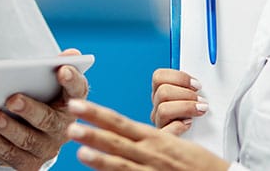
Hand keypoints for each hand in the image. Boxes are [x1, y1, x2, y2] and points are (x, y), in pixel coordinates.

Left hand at [0, 48, 90, 169]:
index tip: (62, 69)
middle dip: (30, 109)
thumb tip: (72, 52)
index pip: (78, 91)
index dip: (72, 80)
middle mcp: (64, 128)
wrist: (33, 131)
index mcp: (71, 103)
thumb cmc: (40, 98)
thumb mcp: (49, 82)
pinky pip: (15, 157)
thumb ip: (56, 66)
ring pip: (30, 141)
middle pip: (49, 120)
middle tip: (12, 99)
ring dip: (11, 129)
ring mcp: (48, 148)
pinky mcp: (31, 163)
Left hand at [66, 99, 228, 170]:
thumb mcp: (174, 144)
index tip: (79, 105)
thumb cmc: (199, 163)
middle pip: (117, 140)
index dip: (98, 113)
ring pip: (121, 163)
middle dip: (92, 131)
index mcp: (154, 138)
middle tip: (70, 122)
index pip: (120, 122)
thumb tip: (128, 132)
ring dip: (99, 157)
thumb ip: (150, 138)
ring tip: (79, 150)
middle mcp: (151, 153)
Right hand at [150, 68, 206, 134]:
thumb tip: (202, 82)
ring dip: (186, 108)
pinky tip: (188, 124)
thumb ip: (193, 87)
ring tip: (200, 110)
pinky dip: (179, 126)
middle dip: (186, 94)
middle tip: (200, 99)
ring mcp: (159, 123)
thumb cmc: (199, 118)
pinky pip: (166, 131)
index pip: (159, 77)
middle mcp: (157, 107)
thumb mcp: (196, 98)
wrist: (202, 141)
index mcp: (162, 93)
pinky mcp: (163, 138)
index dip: (179, 77)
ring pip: (163, 110)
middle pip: (162, 92)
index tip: (196, 85)